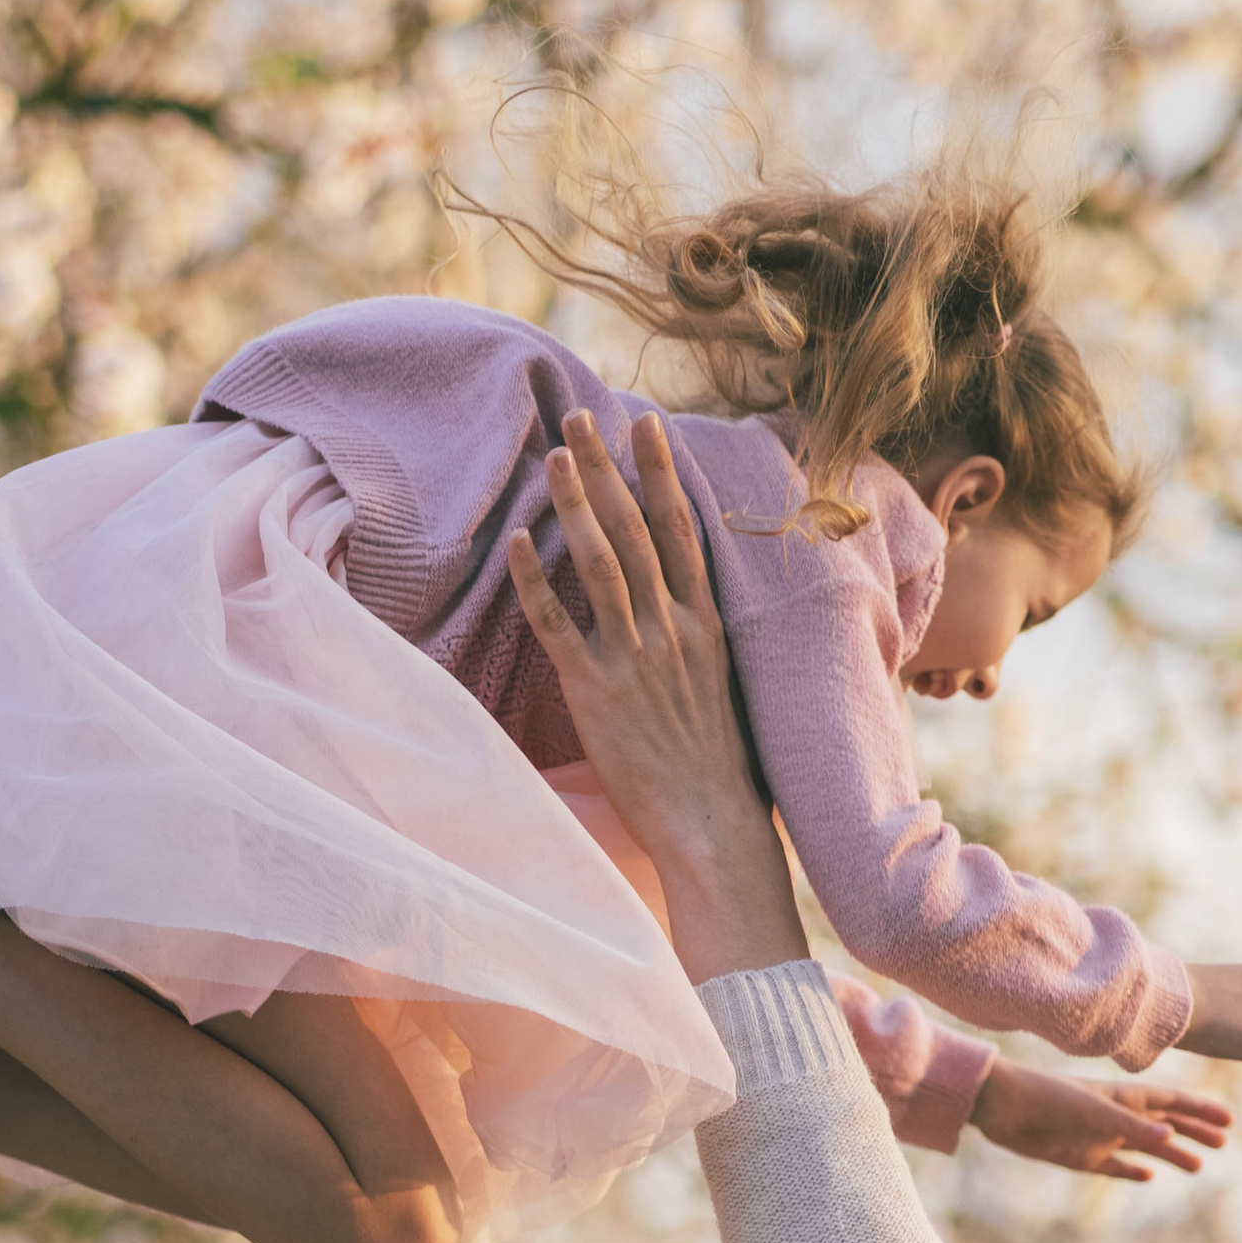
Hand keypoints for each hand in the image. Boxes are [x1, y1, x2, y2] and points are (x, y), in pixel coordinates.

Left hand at [506, 409, 807, 984]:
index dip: (664, 475)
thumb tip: (682, 613)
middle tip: (582, 417)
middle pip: (639, 530)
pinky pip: (559, 626)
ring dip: (578, 505)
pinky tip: (517, 541)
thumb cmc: (721, 770)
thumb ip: (699, 642)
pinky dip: (537, 582)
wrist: (714, 826)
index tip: (647, 426)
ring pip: (604, 563)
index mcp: (706, 625)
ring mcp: (634, 657)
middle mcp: (673, 629)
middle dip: (609, 470)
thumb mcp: (724, 688)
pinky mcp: (596, 692)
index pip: (684, 531)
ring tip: (556, 454)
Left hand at [970, 1062, 1231, 1182]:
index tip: (1228, 1120)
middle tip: (1223, 1142)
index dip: (1200, 1110)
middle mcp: (1117, 1115)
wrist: (1002, 1107)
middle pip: (1166, 1123)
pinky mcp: (1081, 1156)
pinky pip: (1114, 1164)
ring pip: (1146, 1146)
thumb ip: (1131, 1127)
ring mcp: (1100, 1136)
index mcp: (1124, 1097)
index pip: (1173, 1103)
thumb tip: (1171, 1140)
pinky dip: (1132, 1170)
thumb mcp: (1094, 1112)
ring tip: (1198, 1166)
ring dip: (1173, 1153)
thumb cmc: (1048, 1098)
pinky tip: (1147, 1175)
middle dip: (1195, 1131)